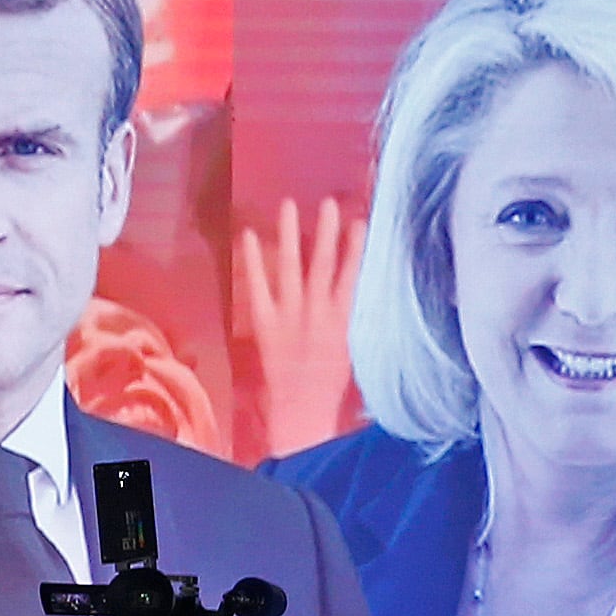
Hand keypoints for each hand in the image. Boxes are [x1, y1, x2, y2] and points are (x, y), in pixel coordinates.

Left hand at [232, 196, 363, 454]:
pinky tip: (250, 235)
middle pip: (325, 261)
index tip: (361, 219)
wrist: (303, 412)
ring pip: (293, 266)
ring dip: (292, 234)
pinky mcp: (265, 322)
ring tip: (289, 205)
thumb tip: (365, 293)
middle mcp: (319, 309)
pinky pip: (258, 285)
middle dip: (328, 230)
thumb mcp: (356, 351)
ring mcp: (291, 313)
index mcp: (345, 317)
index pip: (354, 273)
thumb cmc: (332, 386)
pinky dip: (254, 260)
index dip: (357, 245)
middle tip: (329, 202)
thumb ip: (358, 320)